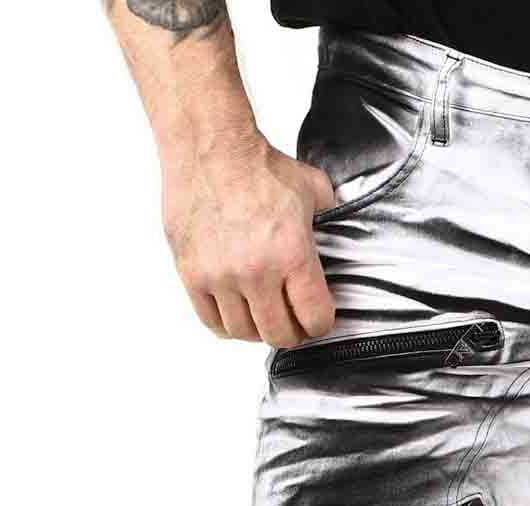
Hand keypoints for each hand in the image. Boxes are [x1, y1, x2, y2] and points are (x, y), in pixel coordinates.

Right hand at [162, 133, 335, 346]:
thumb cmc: (257, 166)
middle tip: (292, 323)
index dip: (320, 324)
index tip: (317, 318)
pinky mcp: (192, 273)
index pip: (314, 319)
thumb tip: (337, 227)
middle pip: (279, 335)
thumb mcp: (311, 190)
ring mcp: (221, 275)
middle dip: (291, 333)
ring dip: (257, 330)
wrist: (209, 146)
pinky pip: (211, 321)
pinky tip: (235, 313)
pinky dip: (226, 324)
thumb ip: (329, 216)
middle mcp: (256, 271)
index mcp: (292, 255)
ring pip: (244, 333)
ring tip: (262, 316)